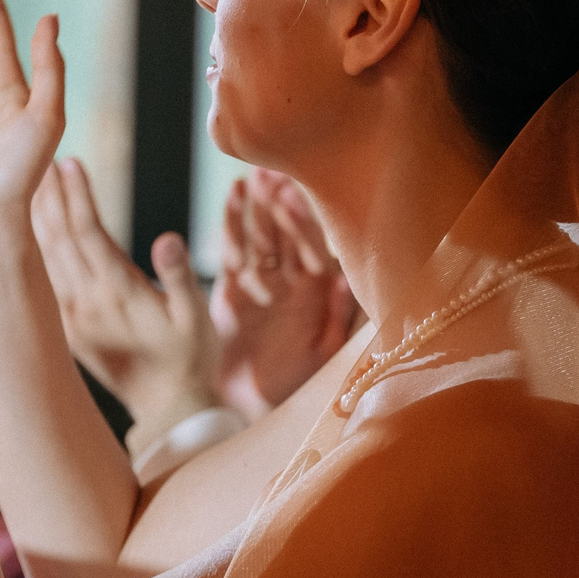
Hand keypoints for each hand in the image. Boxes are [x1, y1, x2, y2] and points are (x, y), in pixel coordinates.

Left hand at [33, 156, 219, 435]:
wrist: (169, 409)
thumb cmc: (191, 360)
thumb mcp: (198, 320)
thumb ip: (179, 278)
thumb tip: (167, 238)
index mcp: (118, 294)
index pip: (89, 233)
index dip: (78, 195)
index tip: (69, 160)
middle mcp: (87, 303)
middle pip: (59, 237)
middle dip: (50, 195)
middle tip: (39, 156)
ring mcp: (72, 317)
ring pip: (46, 256)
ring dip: (39, 216)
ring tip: (34, 180)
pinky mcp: (66, 328)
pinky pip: (44, 279)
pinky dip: (36, 248)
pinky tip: (31, 228)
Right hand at [212, 170, 361, 414]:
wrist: (255, 407)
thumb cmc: (295, 387)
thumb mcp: (323, 355)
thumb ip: (337, 319)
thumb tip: (347, 281)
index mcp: (315, 293)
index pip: (311, 247)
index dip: (303, 223)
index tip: (296, 195)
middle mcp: (290, 282)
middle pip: (286, 233)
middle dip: (279, 202)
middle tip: (273, 170)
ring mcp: (261, 284)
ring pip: (260, 236)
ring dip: (258, 205)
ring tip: (253, 173)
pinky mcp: (231, 291)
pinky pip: (232, 252)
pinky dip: (232, 223)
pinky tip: (234, 195)